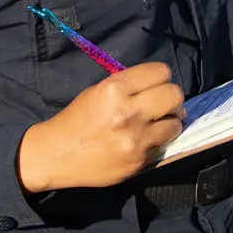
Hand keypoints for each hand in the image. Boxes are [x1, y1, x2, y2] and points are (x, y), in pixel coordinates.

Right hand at [16, 62, 185, 192]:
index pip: (160, 72)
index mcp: (115, 89)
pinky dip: (158, 140)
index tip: (156, 83)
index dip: (160, 76)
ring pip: (176, 122)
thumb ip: (128, 86)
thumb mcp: (98, 91)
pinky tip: (145, 139)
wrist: (56, 155)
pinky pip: (163, 144)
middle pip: (174, 95)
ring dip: (169, 120)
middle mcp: (128, 112)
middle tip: (162, 102)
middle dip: (171, 96)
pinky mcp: (139, 160)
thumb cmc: (77, 119)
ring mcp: (136, 139)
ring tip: (158, 122)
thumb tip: (160, 87)